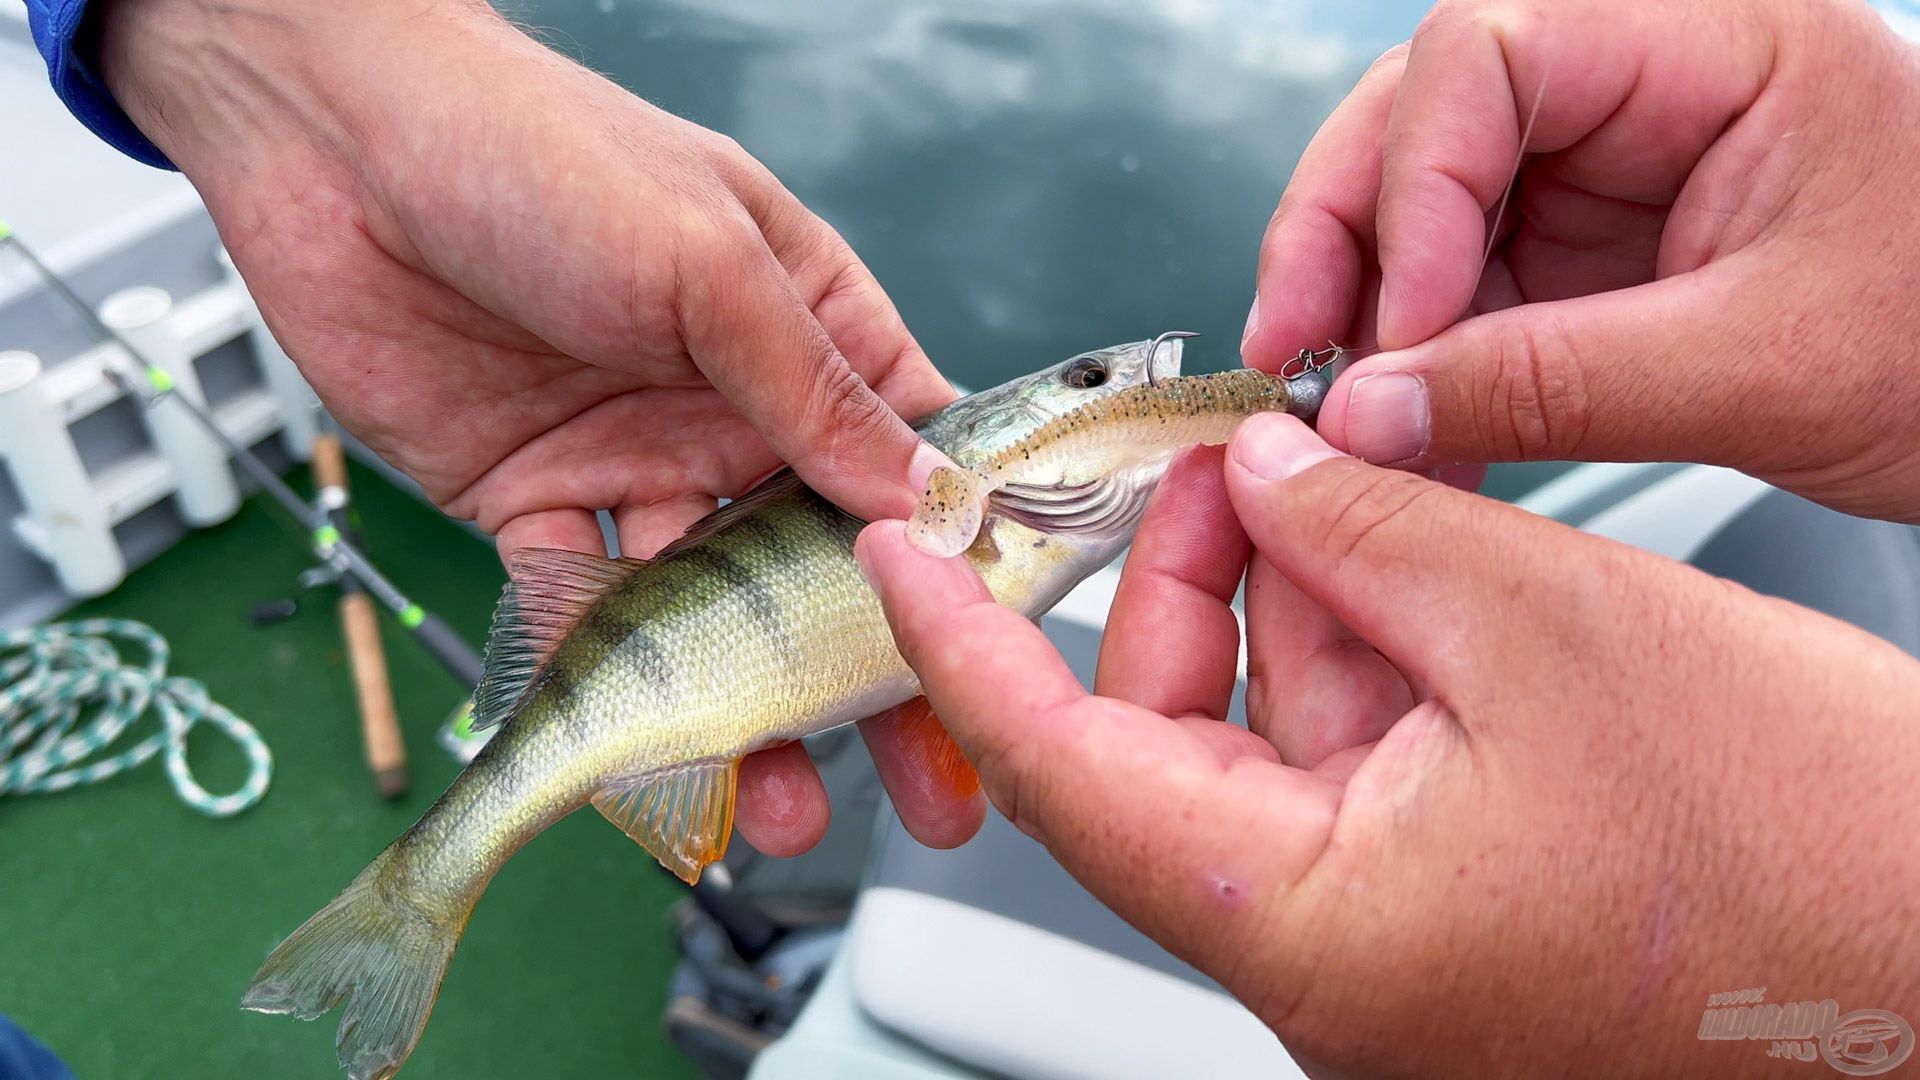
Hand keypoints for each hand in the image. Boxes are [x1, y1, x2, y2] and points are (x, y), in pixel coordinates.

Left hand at [100, 0, 979, 851]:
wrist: (332, 143)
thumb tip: (929, 503)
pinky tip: (637, 745)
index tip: (1005, 655)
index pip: (911, 455)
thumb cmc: (542, 151)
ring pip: (706, 613)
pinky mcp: (531, 500)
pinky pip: (577, 608)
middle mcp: (727, 407)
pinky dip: (601, 679)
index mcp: (800, 329)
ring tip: (779, 801)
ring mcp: (633, 460)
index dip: (961, 555)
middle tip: (930, 783)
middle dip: (869, 675)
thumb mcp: (708, 262)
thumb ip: (814, 391)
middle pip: (819, 564)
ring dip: (744, 706)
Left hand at [856, 422, 1919, 1074]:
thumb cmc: (1810, 852)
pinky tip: (1388, 564)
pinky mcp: (1448, 911)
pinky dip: (1351, 657)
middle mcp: (1327, 963)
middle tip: (1213, 461)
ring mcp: (1388, 944)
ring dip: (1277, 606)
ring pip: (1261, 743)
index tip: (907, 556)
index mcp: (1311, 929)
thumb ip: (1370, 528)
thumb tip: (1265, 471)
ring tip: (1325, 489)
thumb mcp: (1551, 624)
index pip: (1066, 772)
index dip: (969, 649)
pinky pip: (1348, 769)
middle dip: (1174, 586)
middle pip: (1160, 746)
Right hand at [1243, 0, 1919, 521]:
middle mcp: (1640, 88)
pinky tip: (1389, 422)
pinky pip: (1452, 287)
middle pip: (1424, 115)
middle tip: (1296, 352)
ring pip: (1414, 202)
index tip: (1392, 322)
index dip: (1413, 183)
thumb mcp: (1760, 368)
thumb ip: (1554, 384)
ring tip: (1330, 404)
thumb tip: (1372, 411)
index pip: (1494, 52)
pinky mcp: (1578, 255)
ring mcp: (1601, 170)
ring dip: (1356, 304)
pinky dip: (1405, 359)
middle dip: (1344, 236)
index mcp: (1715, 42)